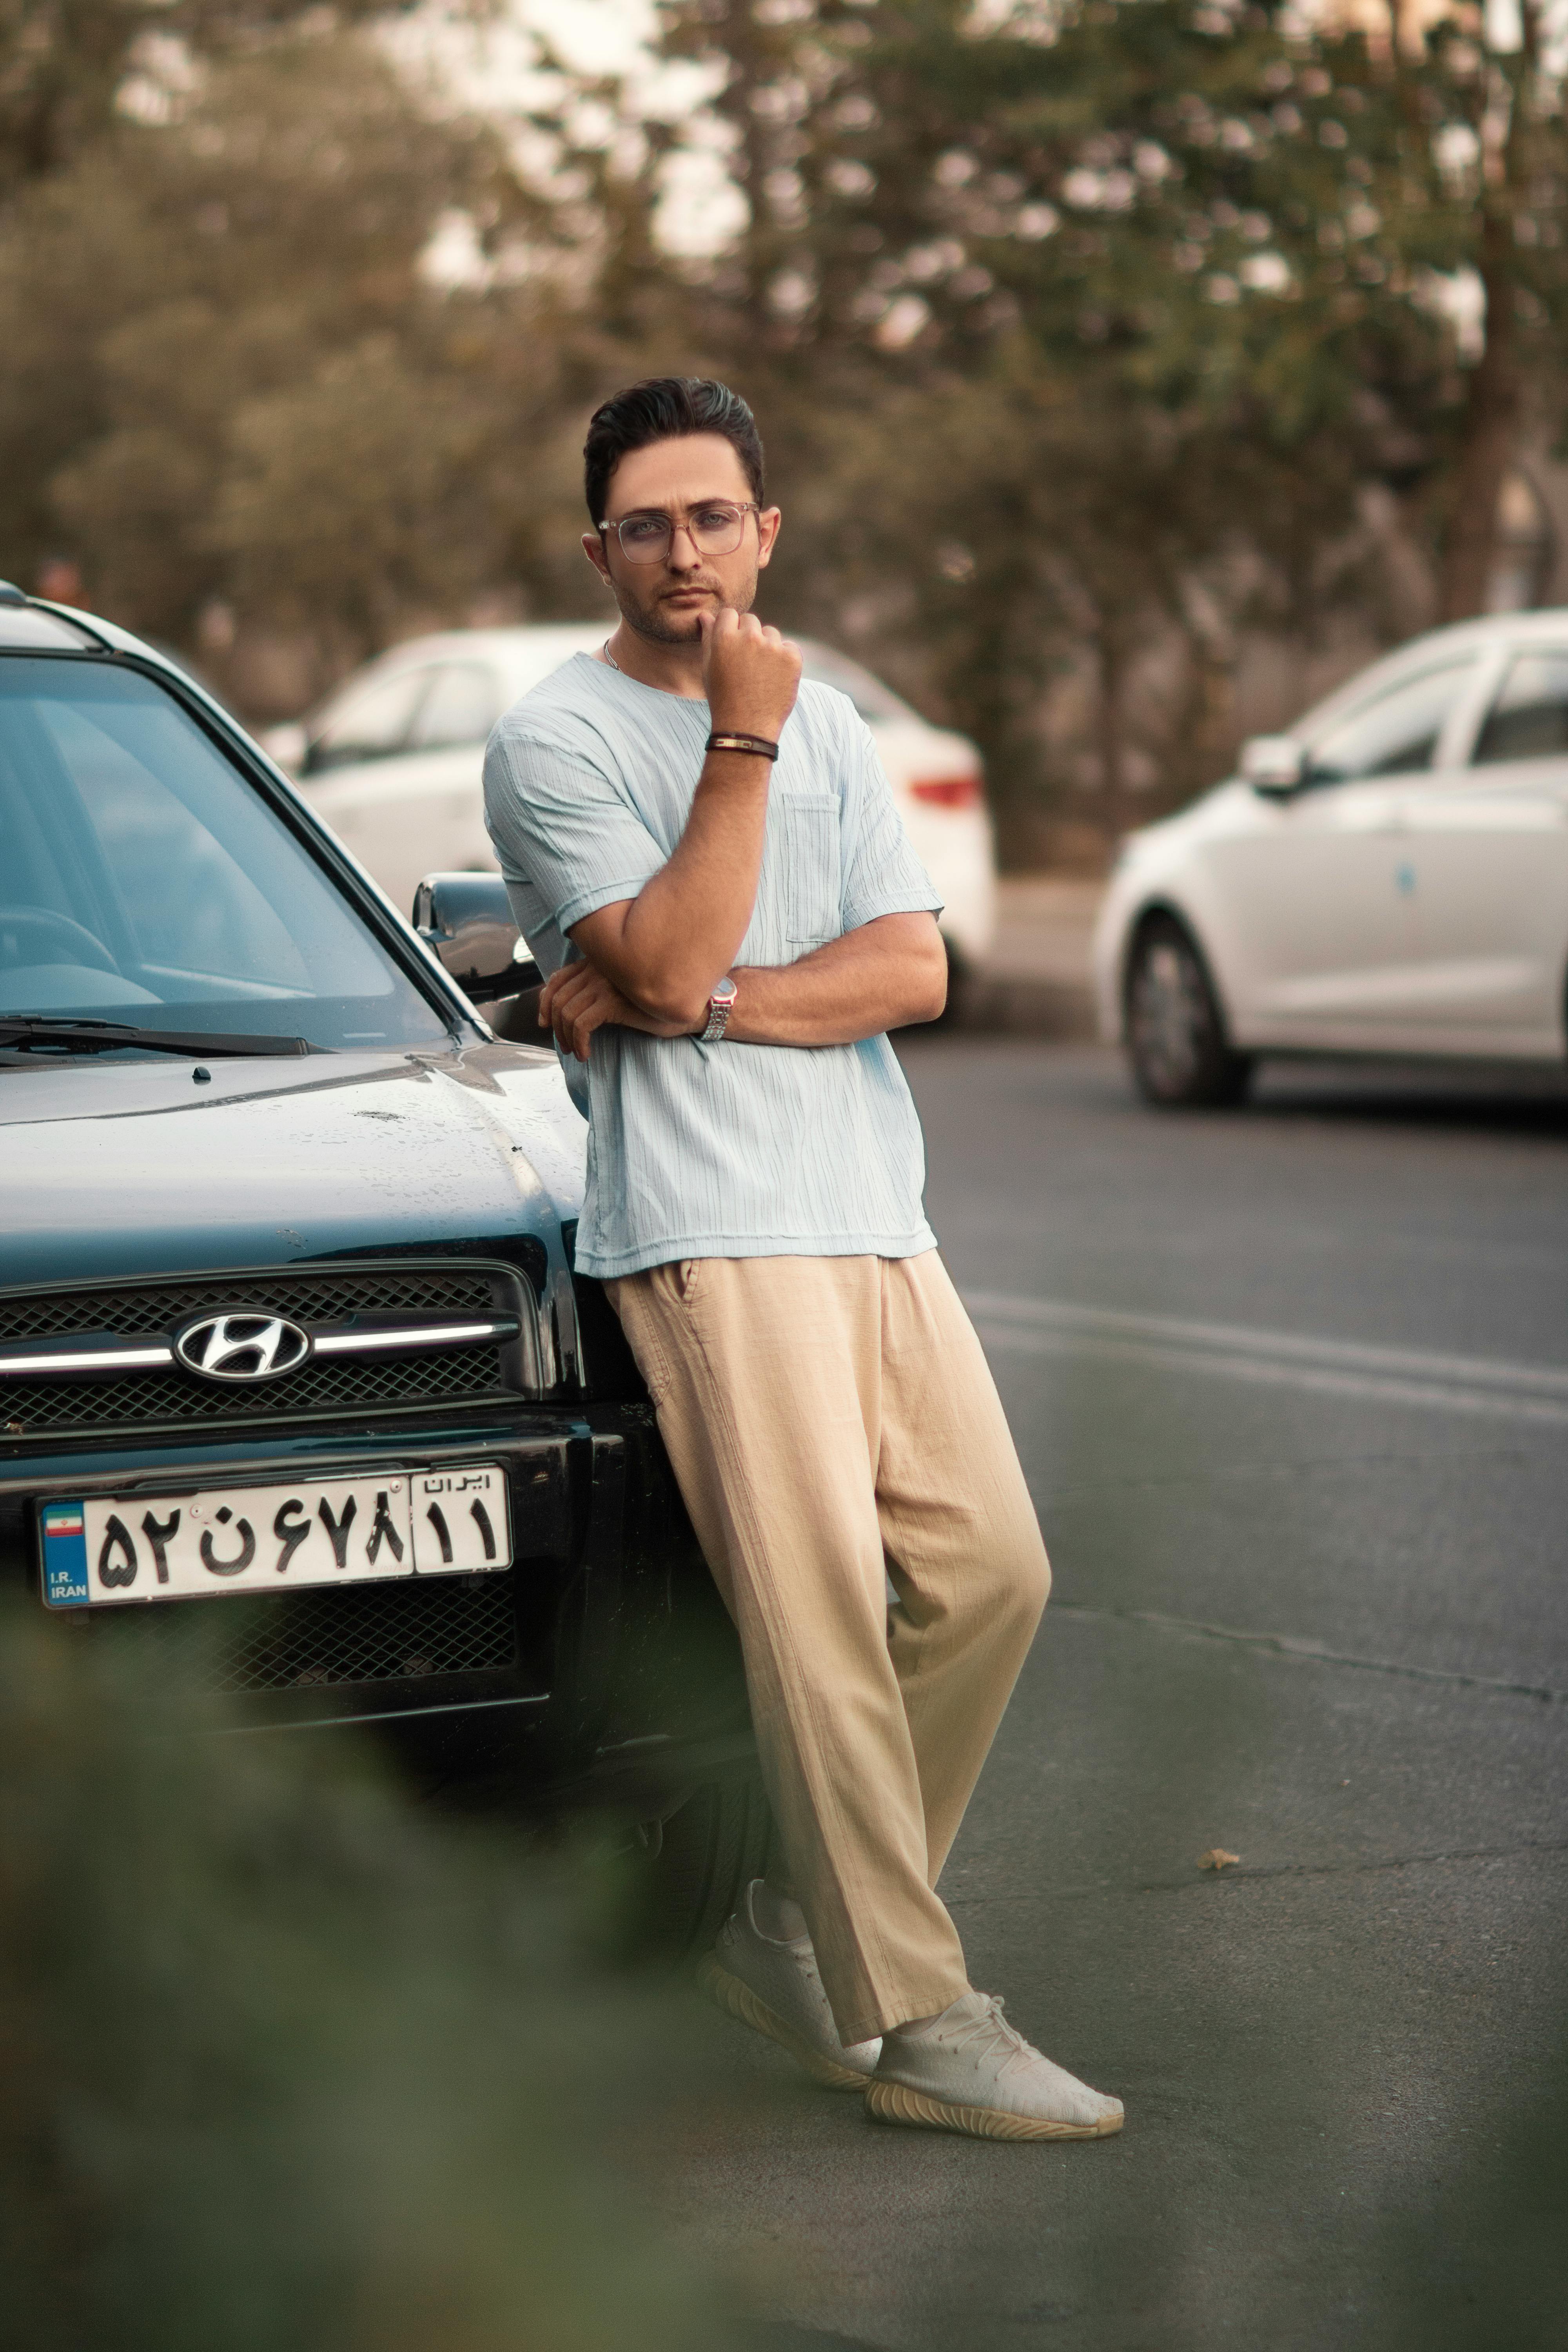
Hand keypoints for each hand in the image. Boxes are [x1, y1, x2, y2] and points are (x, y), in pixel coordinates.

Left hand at [539, 959, 691, 1059]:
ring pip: (567, 1012)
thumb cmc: (653, 1006)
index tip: (545, 1023)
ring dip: (567, 1037)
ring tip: (576, 1052)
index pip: (557, 978)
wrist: (687, 1010)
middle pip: (558, 997)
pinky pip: (581, 1024)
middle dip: (555, 1026)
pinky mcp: (613, 1000)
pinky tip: (586, 1053)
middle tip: (564, 1046)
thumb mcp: (617, 995)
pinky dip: (579, 1042)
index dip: (544, 1002)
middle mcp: (598, 967)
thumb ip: (594, 992)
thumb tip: (559, 1010)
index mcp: (597, 962)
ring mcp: (605, 982)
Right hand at [700, 607, 800, 742]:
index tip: (733, 646)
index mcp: (724, 637)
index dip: (730, 629)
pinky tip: (775, 678)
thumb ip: (708, 637)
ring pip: (771, 633)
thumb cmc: (723, 698)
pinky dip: (784, 659)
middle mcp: (749, 637)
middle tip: (746, 663)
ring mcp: (772, 647)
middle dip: (749, 635)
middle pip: (751, 620)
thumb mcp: (709, 668)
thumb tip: (705, 615)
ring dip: (767, 646)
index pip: (729, 614)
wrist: (746, 728)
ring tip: (760, 674)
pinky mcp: (792, 658)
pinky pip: (789, 647)